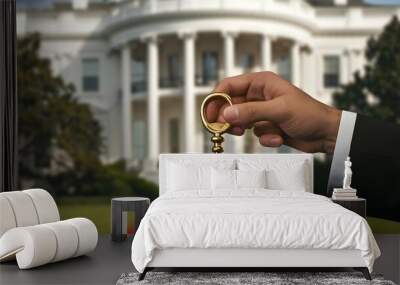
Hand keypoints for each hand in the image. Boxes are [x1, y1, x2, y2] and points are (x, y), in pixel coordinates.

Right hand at [206, 72, 340, 153]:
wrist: (326, 133)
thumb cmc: (309, 114)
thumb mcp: (278, 111)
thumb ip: (251, 112)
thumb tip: (226, 115)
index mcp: (262, 83)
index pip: (229, 86)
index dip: (216, 99)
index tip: (208, 113)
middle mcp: (260, 95)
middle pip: (231, 105)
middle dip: (229, 118)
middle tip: (225, 129)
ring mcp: (262, 111)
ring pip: (241, 120)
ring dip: (247, 129)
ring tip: (255, 131)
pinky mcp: (267, 126)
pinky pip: (255, 133)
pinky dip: (265, 137)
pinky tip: (278, 136)